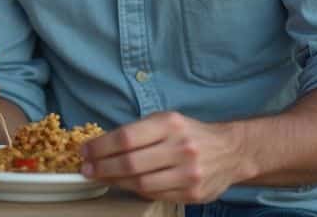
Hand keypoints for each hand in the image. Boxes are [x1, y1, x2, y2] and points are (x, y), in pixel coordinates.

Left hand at [80, 111, 246, 203]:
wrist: (231, 152)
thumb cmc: (190, 134)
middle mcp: (181, 147)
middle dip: (102, 167)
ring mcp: (188, 173)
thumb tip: (100, 146)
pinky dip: (136, 190)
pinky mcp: (193, 193)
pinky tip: (125, 185)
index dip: (100, 147)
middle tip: (86, 169)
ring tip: (101, 177)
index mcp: (170, 124)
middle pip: (130, 163)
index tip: (85, 151)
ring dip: (115, 181)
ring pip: (140, 183)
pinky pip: (155, 195)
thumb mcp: (167, 121)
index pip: (126, 137)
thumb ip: (138, 132)